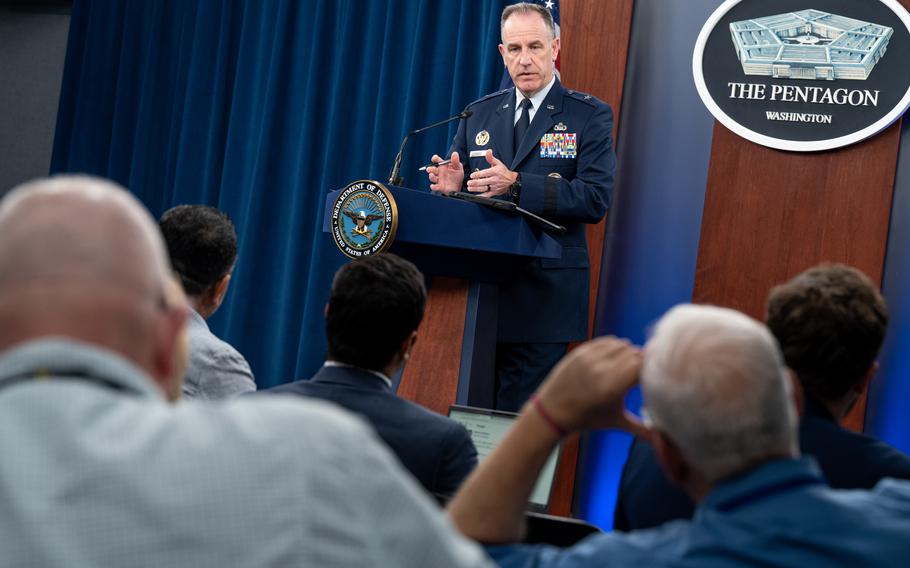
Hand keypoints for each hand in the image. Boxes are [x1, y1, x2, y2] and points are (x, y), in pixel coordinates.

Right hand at [427, 152, 463, 192]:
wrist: (458, 186)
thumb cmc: (457, 175)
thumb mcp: (458, 167)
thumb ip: (455, 161)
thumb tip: (455, 153)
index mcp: (442, 165)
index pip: (436, 160)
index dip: (434, 158)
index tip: (434, 158)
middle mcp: (439, 172)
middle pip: (432, 169)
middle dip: (430, 169)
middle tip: (429, 169)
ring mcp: (438, 179)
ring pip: (432, 177)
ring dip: (431, 176)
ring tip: (431, 175)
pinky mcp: (439, 186)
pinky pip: (435, 187)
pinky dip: (433, 186)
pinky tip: (433, 186)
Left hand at [466, 150, 516, 197]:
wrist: (512, 181)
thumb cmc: (503, 172)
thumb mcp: (498, 163)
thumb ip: (491, 158)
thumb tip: (488, 151)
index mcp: (495, 172)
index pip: (485, 173)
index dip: (477, 175)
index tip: (472, 175)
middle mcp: (495, 179)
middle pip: (483, 182)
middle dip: (475, 183)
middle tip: (469, 182)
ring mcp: (495, 187)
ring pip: (484, 188)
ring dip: (476, 189)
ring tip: (470, 188)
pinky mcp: (495, 192)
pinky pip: (488, 195)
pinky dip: (482, 196)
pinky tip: (476, 196)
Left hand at [533, 337, 647, 436]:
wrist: (552, 411)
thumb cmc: (586, 419)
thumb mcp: (617, 423)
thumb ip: (643, 430)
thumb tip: (666, 442)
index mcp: (611, 387)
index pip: (643, 365)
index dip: (652, 370)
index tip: (654, 378)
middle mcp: (600, 369)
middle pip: (634, 353)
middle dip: (642, 363)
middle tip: (643, 374)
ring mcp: (589, 357)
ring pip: (622, 344)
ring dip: (629, 353)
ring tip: (628, 367)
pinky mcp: (581, 351)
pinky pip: (608, 341)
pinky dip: (616, 347)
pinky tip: (616, 359)